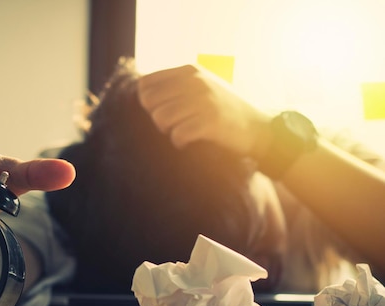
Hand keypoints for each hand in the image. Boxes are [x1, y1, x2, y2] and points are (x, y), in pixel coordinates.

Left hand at [137, 65, 272, 157]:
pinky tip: (188, 142)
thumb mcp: (202, 85)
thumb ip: (176, 84)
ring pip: (160, 118)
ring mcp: (204, 100)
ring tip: (180, 132)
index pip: (145, 83)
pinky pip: (177, 134)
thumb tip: (140, 92)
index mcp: (189, 70)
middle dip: (155, 117)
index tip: (161, 111)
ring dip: (167, 131)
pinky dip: (179, 142)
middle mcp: (195, 81)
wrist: (258, 127)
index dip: (147, 102)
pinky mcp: (211, 121)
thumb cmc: (224, 109)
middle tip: (172, 124)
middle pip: (149, 101)